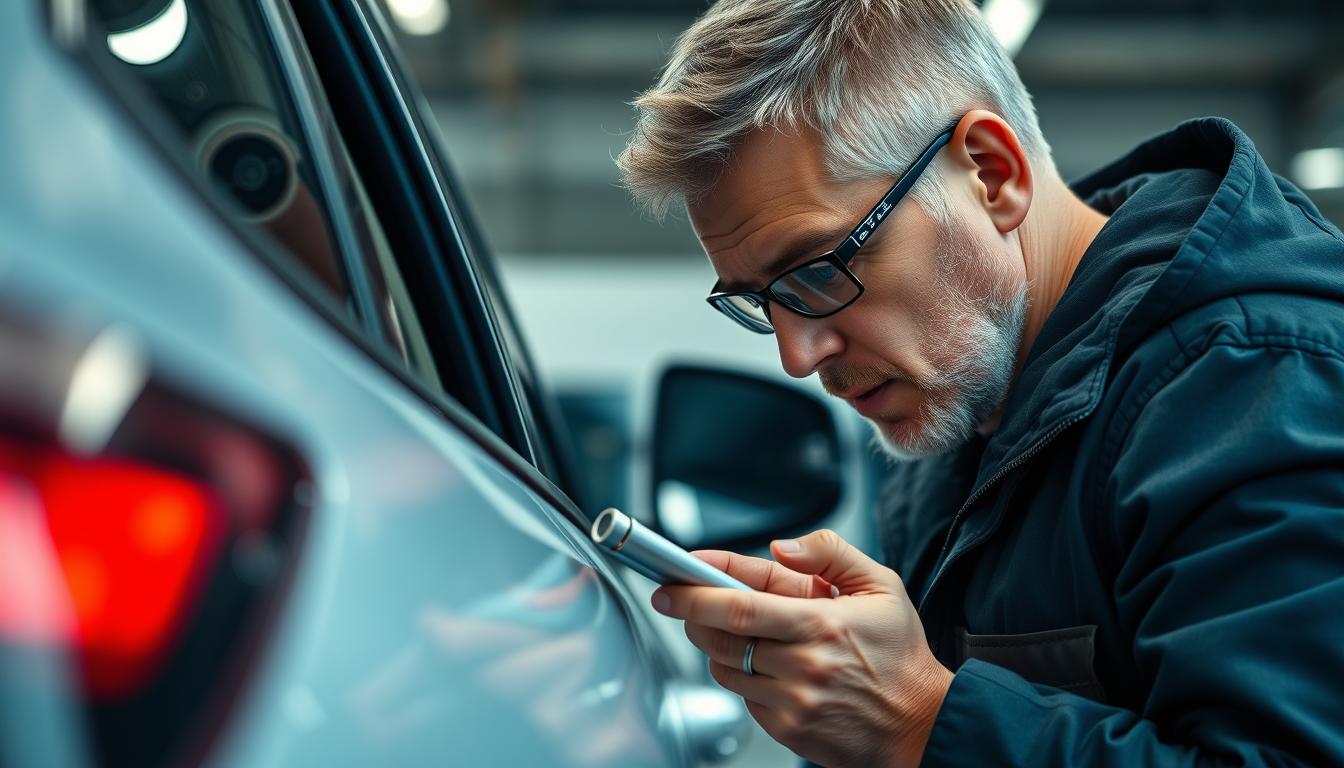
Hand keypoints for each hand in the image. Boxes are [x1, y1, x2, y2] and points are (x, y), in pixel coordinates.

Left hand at [651, 530, 952, 767]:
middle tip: (678, 598)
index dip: (698, 591)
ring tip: (740, 631)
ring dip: (716, 644)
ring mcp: (793, 701)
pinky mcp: (788, 729)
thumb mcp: (881, 586)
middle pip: (720, 637)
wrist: (921, 724)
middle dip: (691, 614)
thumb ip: (830, 553)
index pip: (741, 606)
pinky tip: (768, 666)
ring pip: (725, 667)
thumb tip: (782, 546)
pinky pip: (743, 697)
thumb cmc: (899, 655)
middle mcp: (805, 665)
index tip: (673, 580)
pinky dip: (743, 677)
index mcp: (823, 624)